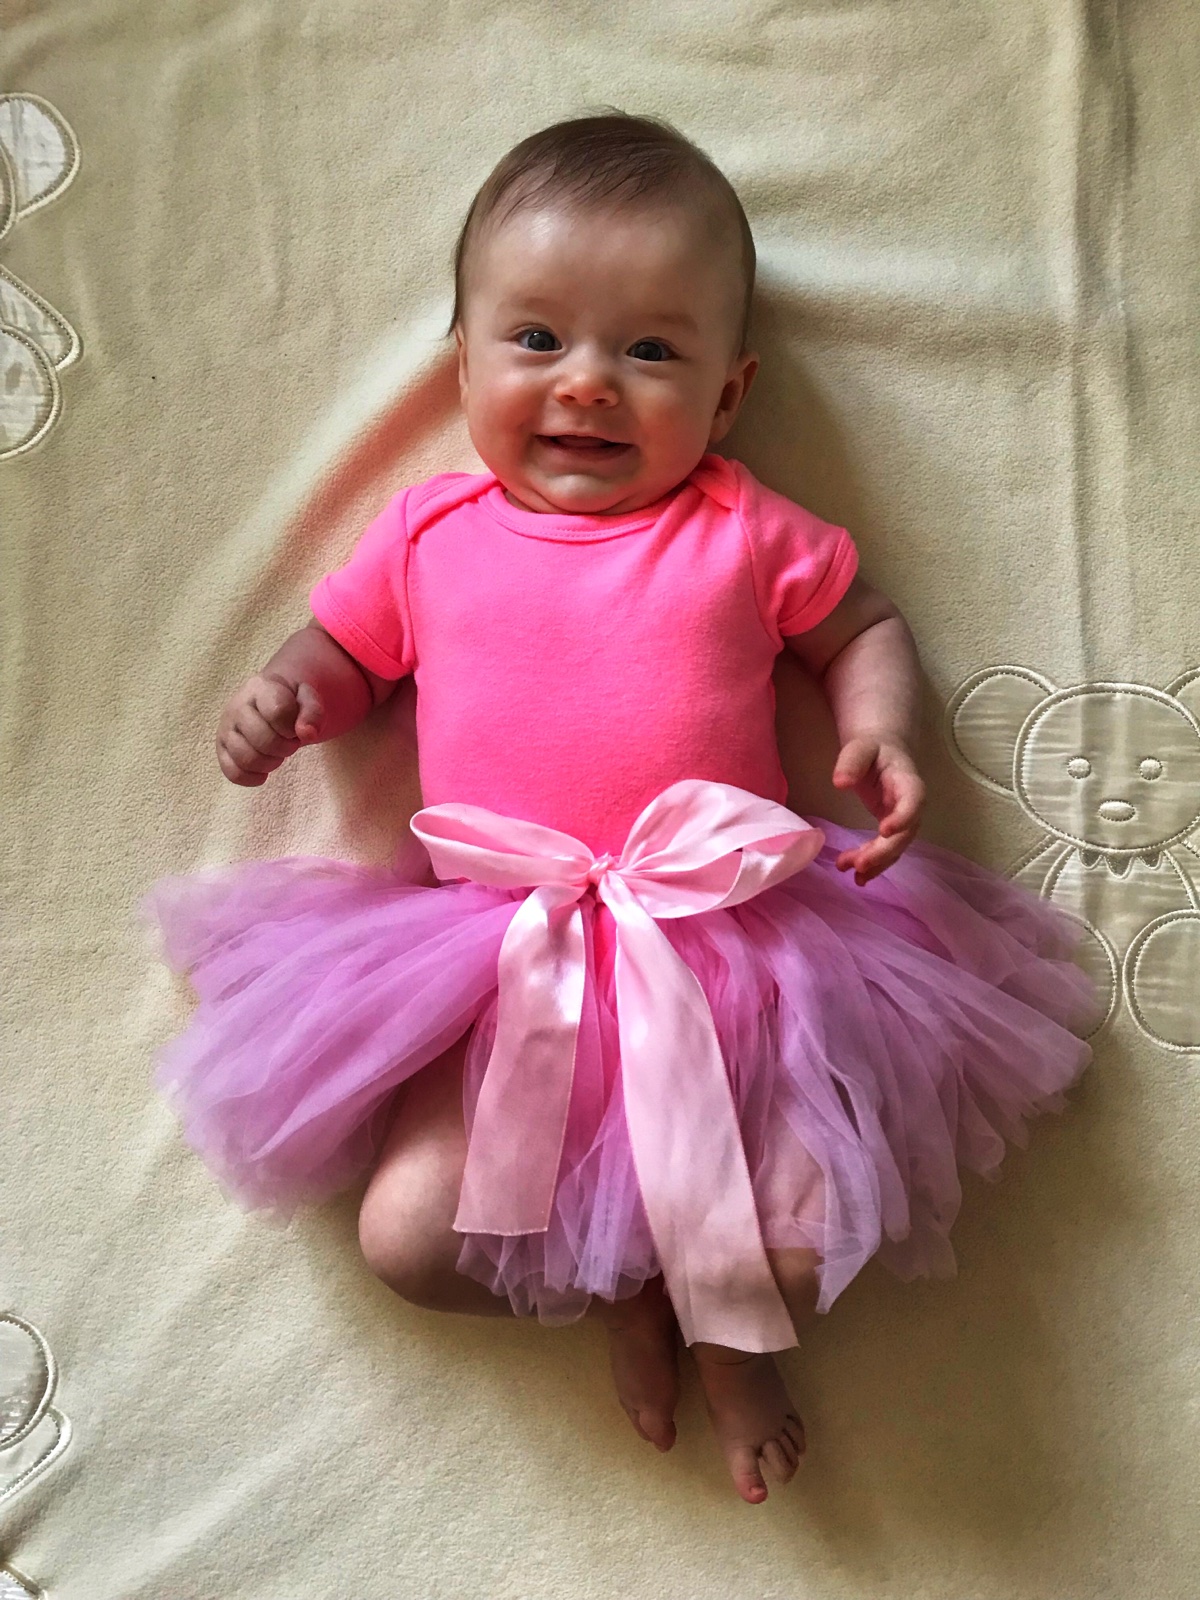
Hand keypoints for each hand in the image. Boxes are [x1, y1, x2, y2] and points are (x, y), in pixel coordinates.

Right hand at [215, 673, 323, 786]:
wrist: (270, 699)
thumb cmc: (290, 700)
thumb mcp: (308, 697)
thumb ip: (313, 712)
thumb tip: (308, 733)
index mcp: (260, 688)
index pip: (278, 712)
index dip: (293, 727)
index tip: (295, 727)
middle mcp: (237, 707)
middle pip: (263, 740)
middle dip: (285, 747)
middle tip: (290, 741)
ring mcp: (226, 729)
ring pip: (247, 759)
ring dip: (271, 762)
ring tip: (276, 752)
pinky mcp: (221, 749)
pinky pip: (233, 773)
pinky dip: (252, 777)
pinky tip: (264, 771)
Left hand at [830, 736, 924, 884]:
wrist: (881, 751)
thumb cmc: (872, 748)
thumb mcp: (860, 747)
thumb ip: (851, 762)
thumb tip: (840, 783)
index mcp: (908, 781)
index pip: (914, 800)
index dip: (903, 817)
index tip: (884, 830)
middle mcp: (911, 805)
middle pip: (905, 833)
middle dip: (884, 852)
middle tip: (860, 865)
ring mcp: (903, 820)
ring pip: (896, 847)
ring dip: (877, 863)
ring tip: (851, 872)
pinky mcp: (892, 830)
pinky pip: (886, 851)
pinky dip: (873, 864)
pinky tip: (855, 876)